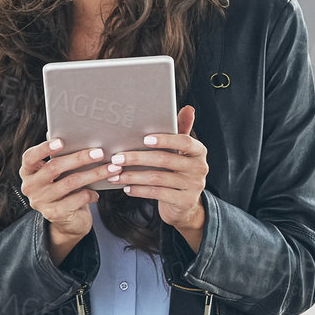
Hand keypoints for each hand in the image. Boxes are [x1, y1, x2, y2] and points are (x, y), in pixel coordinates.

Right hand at [18, 137, 115, 244]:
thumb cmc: (65, 188)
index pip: (30, 157)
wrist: (67, 221)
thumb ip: (62, 156)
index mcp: (28, 172)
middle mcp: (30, 186)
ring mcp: (41, 201)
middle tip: (100, 153)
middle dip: (80, 158)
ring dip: (94, 174)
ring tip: (112, 169)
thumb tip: (76, 134)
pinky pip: (77, 199)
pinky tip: (97, 193)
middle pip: (54, 167)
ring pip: (70, 182)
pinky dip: (90, 194)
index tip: (62, 141)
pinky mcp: (54, 213)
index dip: (44, 148)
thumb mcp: (60, 173)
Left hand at [107, 105, 208, 236]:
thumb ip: (181, 131)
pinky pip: (157, 193)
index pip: (184, 141)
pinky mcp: (184, 201)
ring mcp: (193, 186)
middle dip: (137, 158)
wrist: (186, 205)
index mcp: (199, 151)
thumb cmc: (178, 171)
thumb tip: (188, 108)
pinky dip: (139, 190)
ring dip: (132, 176)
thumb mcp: (181, 152)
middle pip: (165, 159)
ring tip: (114, 174)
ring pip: (157, 178)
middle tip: (116, 157)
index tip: (145, 139)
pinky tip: (126, 187)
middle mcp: (200, 167)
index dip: (165, 140)